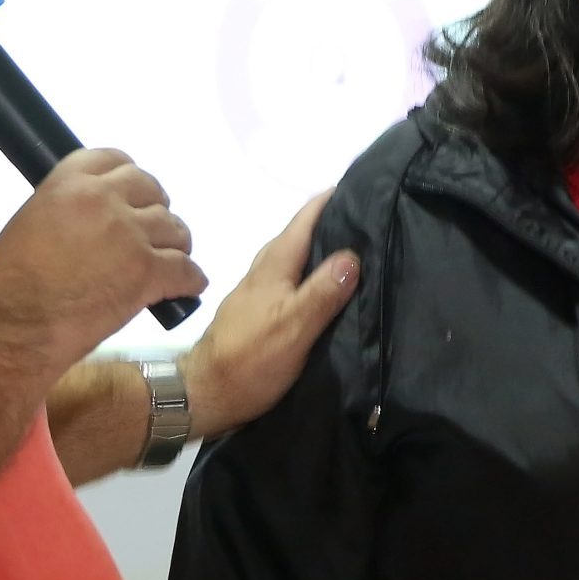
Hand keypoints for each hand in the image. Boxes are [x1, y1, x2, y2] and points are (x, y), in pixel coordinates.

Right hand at [0, 148, 206, 371]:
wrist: (16, 325)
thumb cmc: (12, 281)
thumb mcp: (32, 220)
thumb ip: (69, 207)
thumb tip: (95, 219)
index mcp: (70, 182)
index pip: (116, 160)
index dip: (129, 179)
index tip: (133, 195)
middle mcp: (104, 199)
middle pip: (151, 189)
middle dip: (154, 209)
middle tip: (149, 232)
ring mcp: (130, 234)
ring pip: (174, 228)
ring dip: (174, 244)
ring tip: (168, 260)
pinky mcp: (147, 271)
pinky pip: (186, 270)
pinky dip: (190, 280)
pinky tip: (187, 286)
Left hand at [181, 190, 359, 437]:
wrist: (207, 395)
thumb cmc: (250, 360)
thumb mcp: (293, 328)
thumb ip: (321, 292)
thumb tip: (353, 255)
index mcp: (274, 265)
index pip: (305, 218)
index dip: (331, 198)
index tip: (364, 184)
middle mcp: (265, 270)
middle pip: (301, 235)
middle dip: (331, 221)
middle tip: (371, 217)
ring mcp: (259, 290)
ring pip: (295, 257)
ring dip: (322, 248)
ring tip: (357, 248)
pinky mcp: (259, 311)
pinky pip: (291, 278)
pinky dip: (311, 272)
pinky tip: (326, 286)